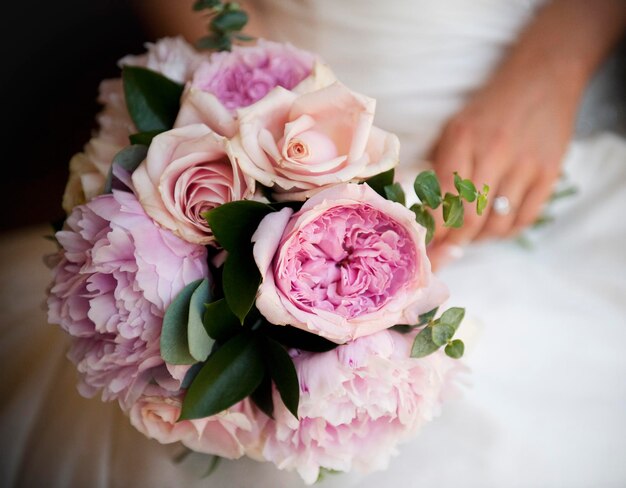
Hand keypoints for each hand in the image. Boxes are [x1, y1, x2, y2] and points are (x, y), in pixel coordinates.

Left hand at [427, 0, 625, 256]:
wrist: (542, 78)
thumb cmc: (489, 108)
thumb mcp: (454, 128)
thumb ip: (439, 166)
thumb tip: (424, 213)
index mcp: (461, 140)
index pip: (441, 200)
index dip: (431, 232)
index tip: (423, 247)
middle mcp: (492, 153)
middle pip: (468, 219)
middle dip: (452, 243)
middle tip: (444, 252)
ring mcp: (524, 165)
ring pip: (496, 224)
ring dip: (479, 240)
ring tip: (469, 237)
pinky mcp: (549, 173)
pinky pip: (525, 218)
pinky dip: (506, 232)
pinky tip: (496, 228)